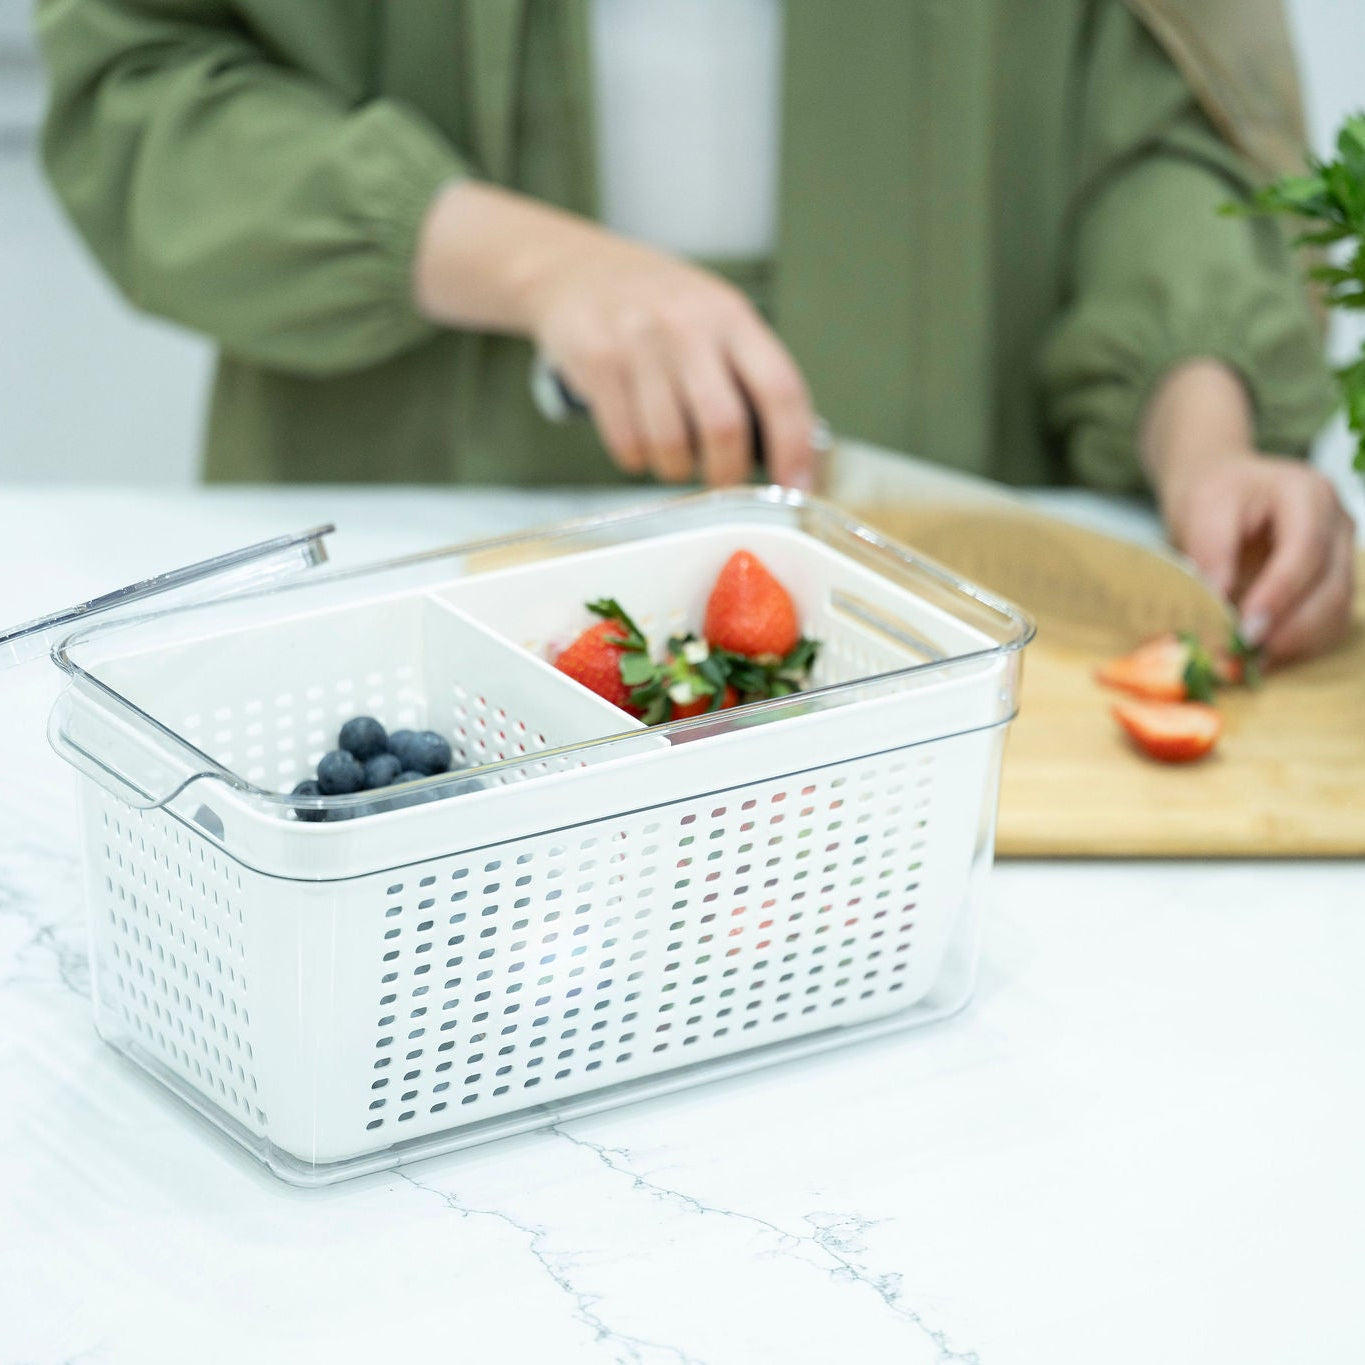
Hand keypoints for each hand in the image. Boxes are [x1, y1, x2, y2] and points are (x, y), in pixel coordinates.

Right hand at [414, 181, 815, 488]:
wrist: (577, 270)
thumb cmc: (661, 308)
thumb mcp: (716, 318)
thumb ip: (749, 373)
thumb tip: (787, 452)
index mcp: (733, 317)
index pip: (780, 389)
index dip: (795, 447)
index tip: (797, 486)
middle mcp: (688, 326)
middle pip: (724, 428)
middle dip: (726, 473)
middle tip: (721, 478)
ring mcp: (639, 344)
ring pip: (671, 445)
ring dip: (677, 469)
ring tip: (674, 455)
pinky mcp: (597, 364)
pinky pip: (627, 444)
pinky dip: (638, 460)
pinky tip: (639, 439)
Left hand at [1142, 361, 1355, 663]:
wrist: (1222, 488)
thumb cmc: (1214, 493)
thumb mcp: (1202, 509)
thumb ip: (1211, 552)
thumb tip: (1217, 601)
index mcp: (1309, 495)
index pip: (1306, 550)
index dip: (1279, 594)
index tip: (1246, 628)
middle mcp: (1336, 525)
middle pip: (1331, 586)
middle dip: (1289, 628)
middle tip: (1244, 654)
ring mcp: (1340, 556)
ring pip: (1336, 611)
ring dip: (1295, 643)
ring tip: (1248, 661)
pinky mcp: (1332, 584)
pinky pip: (1327, 624)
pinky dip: (1297, 645)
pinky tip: (1260, 656)